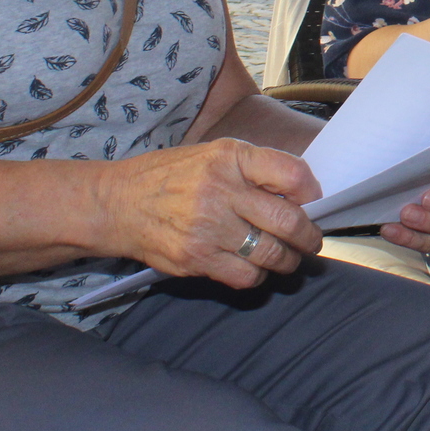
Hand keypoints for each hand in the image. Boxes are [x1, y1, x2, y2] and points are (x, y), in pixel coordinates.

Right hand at [97, 139, 323, 289]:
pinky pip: (246, 276)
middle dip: (309, 236)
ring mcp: (207, 228)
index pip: (292, 174)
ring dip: (288, 260)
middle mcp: (220, 190)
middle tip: (312, 241)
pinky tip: (256, 267)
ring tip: (289, 258)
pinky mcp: (196, 259)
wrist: (116, 204)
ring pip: (271, 254)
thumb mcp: (213, 154)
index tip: (313, 202)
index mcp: (229, 157)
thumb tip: (301, 193)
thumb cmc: (170, 177)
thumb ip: (254, 169)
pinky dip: (258, 275)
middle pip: (288, 220)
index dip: (312, 193)